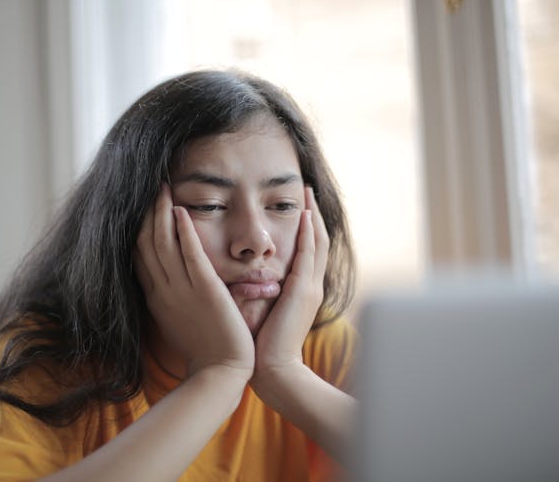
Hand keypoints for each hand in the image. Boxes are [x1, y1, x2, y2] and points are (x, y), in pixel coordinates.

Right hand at [134, 184, 254, 378]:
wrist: (220, 373)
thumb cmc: (204, 349)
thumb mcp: (177, 320)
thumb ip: (170, 298)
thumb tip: (165, 281)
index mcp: (156, 298)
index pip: (139, 256)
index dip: (138, 229)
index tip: (141, 208)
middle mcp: (163, 290)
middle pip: (146, 244)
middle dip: (147, 213)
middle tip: (151, 188)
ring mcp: (182, 290)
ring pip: (163, 244)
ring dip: (161, 213)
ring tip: (163, 188)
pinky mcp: (205, 290)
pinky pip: (190, 254)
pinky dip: (183, 230)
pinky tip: (180, 210)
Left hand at [252, 187, 328, 379]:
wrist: (274, 369)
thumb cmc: (261, 344)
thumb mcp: (262, 310)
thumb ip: (258, 290)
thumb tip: (241, 277)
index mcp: (300, 289)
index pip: (306, 250)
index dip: (303, 227)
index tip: (297, 206)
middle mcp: (309, 284)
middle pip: (316, 240)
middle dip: (312, 214)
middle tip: (306, 190)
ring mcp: (310, 286)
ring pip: (316, 242)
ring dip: (312, 215)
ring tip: (307, 193)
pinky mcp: (304, 290)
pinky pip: (309, 254)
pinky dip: (308, 232)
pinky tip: (305, 214)